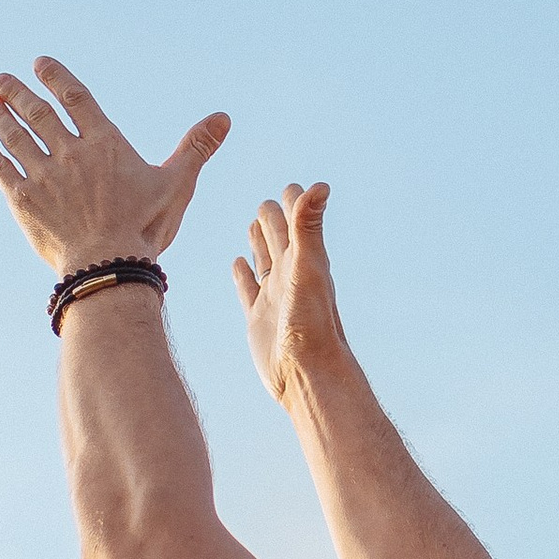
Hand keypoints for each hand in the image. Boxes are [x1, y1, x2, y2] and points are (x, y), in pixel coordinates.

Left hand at [0, 59, 229, 270]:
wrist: (108, 267)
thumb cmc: (145, 227)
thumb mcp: (177, 184)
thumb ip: (197, 147)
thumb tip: (224, 117)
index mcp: (106, 143)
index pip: (76, 98)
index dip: (55, 77)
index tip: (39, 64)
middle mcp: (70, 152)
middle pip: (37, 112)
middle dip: (17, 92)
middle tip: (0, 79)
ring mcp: (43, 176)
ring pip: (14, 136)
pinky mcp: (23, 201)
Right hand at [232, 183, 351, 404]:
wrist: (305, 373)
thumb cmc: (311, 322)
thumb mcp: (307, 267)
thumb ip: (308, 226)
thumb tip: (320, 185)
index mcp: (304, 259)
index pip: (298, 220)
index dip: (294, 202)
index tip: (291, 187)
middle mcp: (290, 275)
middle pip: (279, 236)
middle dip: (272, 218)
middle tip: (267, 204)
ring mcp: (274, 296)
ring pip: (264, 260)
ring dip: (259, 242)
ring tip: (254, 224)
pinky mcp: (258, 317)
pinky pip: (248, 288)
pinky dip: (242, 273)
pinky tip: (238, 264)